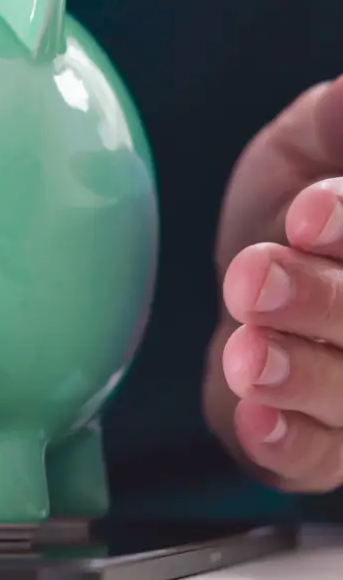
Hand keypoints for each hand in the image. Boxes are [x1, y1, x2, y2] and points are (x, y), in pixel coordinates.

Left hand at [204, 76, 342, 492]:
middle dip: (323, 302)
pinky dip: (288, 442)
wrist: (254, 275)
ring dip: (300, 375)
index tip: (308, 214)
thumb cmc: (297, 208)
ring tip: (247, 352)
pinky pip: (318, 459)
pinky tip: (253, 417)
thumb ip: (339, 120)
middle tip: (255, 275)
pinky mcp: (325, 448)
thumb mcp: (313, 142)